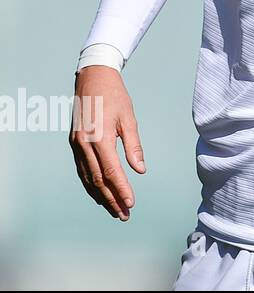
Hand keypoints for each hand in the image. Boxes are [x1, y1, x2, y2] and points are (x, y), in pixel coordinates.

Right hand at [69, 66, 145, 220]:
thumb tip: (140, 170)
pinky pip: (82, 168)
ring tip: (114, 209)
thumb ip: (133, 146)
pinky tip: (99, 192)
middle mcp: (84, 144)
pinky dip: (91, 183)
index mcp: (99, 138)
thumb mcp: (128, 119)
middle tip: (124, 214)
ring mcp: (76, 144)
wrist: (92, 78)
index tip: (131, 203)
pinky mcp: (74, 143)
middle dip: (111, 198)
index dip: (121, 189)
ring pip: (88, 177)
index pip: (111, 171)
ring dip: (101, 194)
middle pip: (98, 179)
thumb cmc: (114, 96)